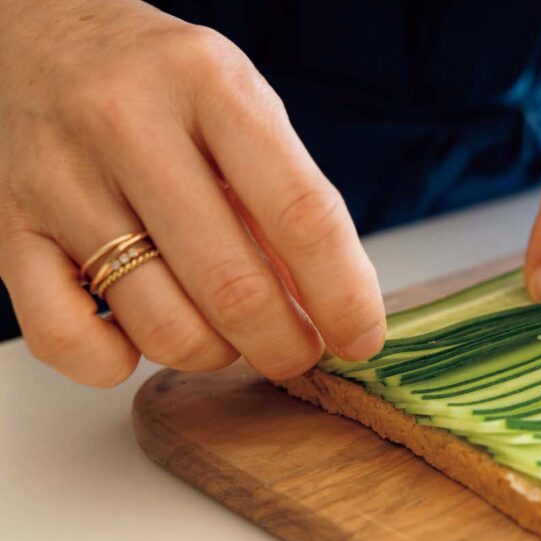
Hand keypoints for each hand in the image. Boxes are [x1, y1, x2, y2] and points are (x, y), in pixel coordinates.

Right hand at [0, 0, 385, 386]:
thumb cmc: (165, 86)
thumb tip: (333, 307)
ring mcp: (59, 177)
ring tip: (228, 333)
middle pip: (232, 286)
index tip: (363, 337)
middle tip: (299, 351)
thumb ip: (287, 199)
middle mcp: (126, 123)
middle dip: (285, 345)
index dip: (344, 294)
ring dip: (215, 353)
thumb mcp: (242, 108)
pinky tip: (142, 337)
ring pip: (161, 324)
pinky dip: (117, 364)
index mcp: (210, 85)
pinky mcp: (7, 226)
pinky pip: (67, 339)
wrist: (40, 35)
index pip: (301, 213)